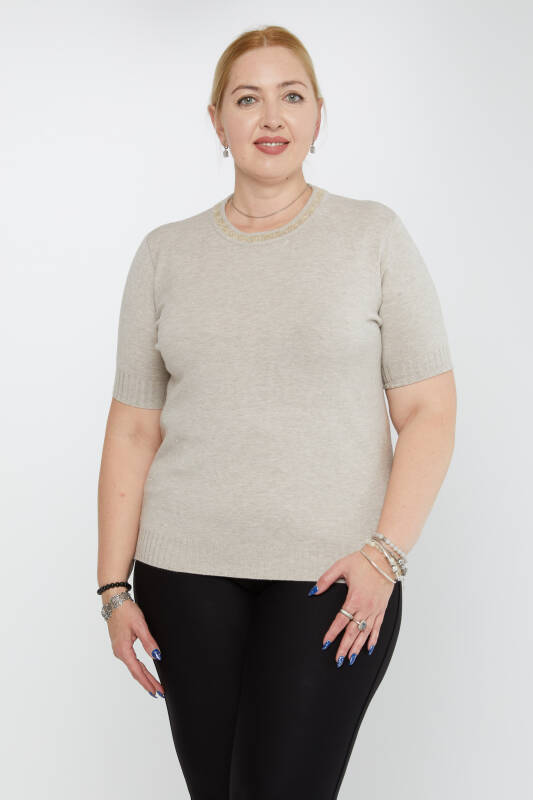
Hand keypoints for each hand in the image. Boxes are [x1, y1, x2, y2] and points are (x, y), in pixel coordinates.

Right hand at [103, 592, 165, 696]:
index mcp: (123, 650)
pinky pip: (131, 661)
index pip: (137, 671)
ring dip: (144, 676)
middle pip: (136, 672)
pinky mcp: (120, 645)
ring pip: (134, 667)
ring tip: (154, 685)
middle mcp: (119, 652)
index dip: (147, 682)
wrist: (114, 601)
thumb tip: (157, 656)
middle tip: (159, 692)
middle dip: (148, 682)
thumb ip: (149, 642)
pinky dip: (139, 668)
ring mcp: (119, 649)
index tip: (156, 691)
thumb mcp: (140, 626)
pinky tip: (144, 672)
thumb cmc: (125, 611)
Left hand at [311, 546, 395, 665]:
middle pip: (353, 632)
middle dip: (344, 647)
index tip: (326, 643)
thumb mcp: (341, 566)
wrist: (384, 559)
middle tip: (338, 659)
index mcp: (354, 598)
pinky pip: (378, 627)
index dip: (332, 633)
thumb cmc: (363, 561)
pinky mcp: (382, 609)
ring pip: (365, 633)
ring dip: (357, 647)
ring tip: (350, 658)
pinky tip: (369, 648)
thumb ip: (326, 579)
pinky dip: (373, 639)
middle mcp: (365, 607)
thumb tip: (314, 590)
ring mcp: (375, 609)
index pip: (340, 621)